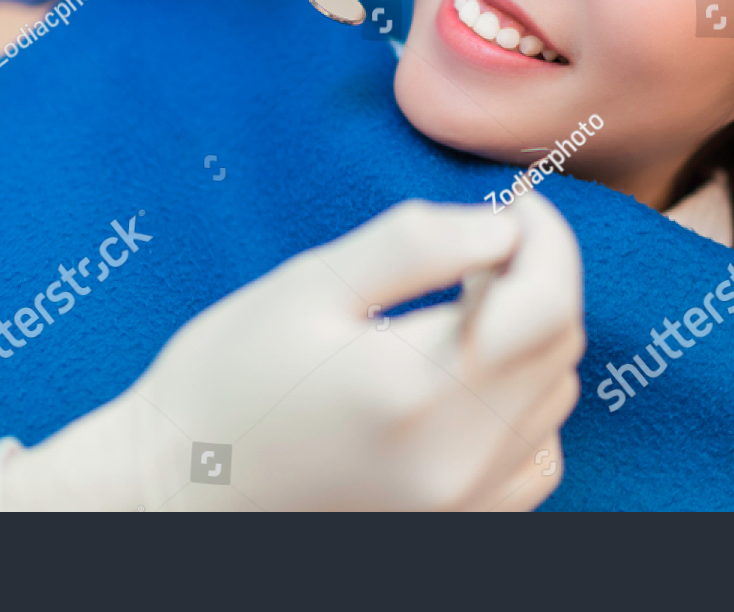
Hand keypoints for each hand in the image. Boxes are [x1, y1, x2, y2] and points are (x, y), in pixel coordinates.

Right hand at [0, 192, 585, 510]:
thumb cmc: (223, 381)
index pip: (548, 304)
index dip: (549, 238)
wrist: (174, 494)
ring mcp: (462, 507)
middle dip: (537, 279)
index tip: (521, 203)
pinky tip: (466, 379)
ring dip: (531, 338)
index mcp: (415, 390)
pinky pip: (534, 455)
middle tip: (481, 247)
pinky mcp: (458, 529)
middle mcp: (455, 461)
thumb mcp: (308, 285)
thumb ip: (415, 244)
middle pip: (558, 349)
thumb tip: (504, 226)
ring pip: (554, 399)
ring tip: (464, 307)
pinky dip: (523, 405)